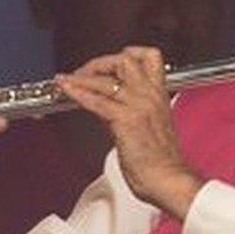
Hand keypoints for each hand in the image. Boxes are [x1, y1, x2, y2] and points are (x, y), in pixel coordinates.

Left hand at [56, 46, 201, 219]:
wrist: (169, 179)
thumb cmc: (161, 162)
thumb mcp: (148, 127)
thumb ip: (126, 111)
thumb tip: (104, 104)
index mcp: (159, 95)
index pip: (150, 57)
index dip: (128, 54)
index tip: (110, 63)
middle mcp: (150, 95)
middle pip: (125, 60)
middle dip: (100, 63)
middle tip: (84, 73)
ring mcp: (138, 106)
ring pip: (106, 79)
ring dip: (81, 77)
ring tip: (66, 79)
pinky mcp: (125, 120)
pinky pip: (96, 100)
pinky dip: (77, 92)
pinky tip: (67, 90)